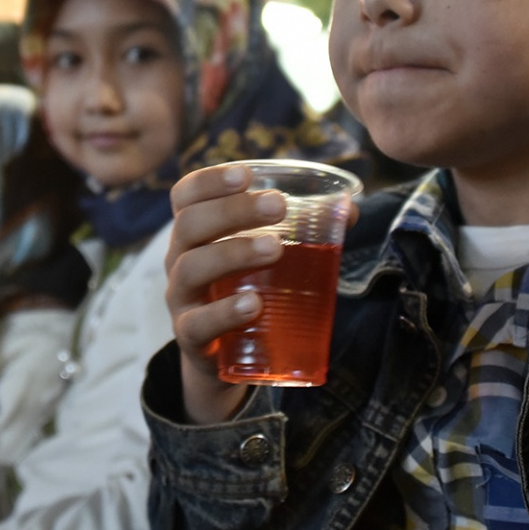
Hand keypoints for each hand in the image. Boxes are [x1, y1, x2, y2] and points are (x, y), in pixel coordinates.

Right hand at [163, 164, 290, 423]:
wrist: (224, 355)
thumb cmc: (246, 288)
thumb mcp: (265, 258)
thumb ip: (301, 233)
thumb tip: (348, 211)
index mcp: (195, 233)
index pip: (185, 196)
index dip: (209, 181)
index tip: (246, 174)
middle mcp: (179, 259)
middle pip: (189, 225)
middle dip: (233, 211)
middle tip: (279, 206)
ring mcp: (181, 299)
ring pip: (192, 268)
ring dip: (234, 253)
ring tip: (276, 249)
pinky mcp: (190, 338)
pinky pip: (197, 323)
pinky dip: (224, 312)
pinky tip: (253, 305)